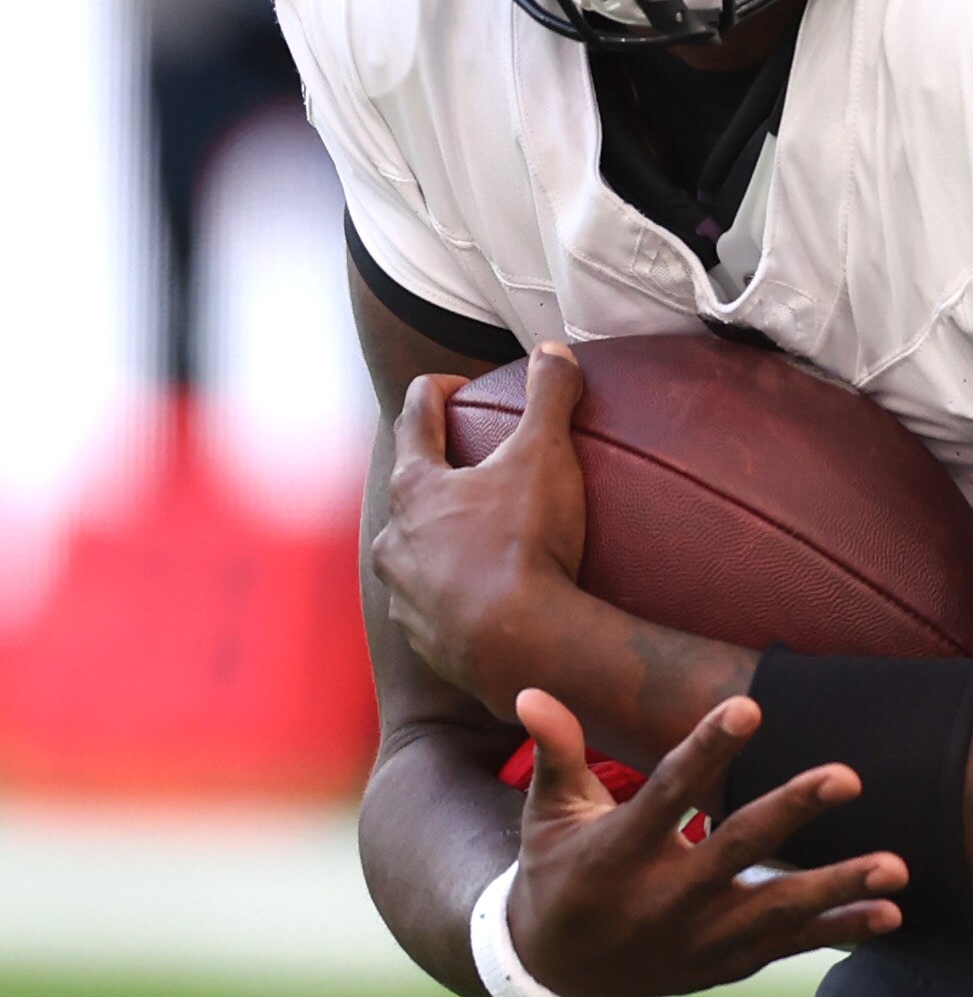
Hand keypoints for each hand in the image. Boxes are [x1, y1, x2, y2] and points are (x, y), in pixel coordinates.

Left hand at [374, 344, 588, 714]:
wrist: (517, 646)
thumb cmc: (524, 544)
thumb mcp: (545, 456)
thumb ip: (549, 397)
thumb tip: (554, 351)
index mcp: (416, 487)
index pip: (415, 419)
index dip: (435, 392)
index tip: (460, 387)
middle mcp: (394, 538)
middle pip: (407, 489)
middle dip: (436, 472)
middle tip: (473, 465)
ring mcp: (403, 592)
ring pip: (412, 552)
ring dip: (440, 538)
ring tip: (481, 537)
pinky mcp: (422, 636)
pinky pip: (432, 603)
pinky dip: (455, 591)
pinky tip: (490, 596)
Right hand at [505, 687, 904, 996]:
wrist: (559, 973)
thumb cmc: (560, 874)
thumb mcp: (549, 817)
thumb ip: (557, 754)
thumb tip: (532, 691)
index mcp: (617, 853)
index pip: (667, 793)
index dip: (706, 750)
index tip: (749, 706)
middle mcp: (662, 899)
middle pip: (734, 849)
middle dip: (792, 811)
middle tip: (848, 776)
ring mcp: (698, 939)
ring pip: (775, 910)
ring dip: (839, 889)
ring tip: (897, 867)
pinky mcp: (725, 962)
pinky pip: (789, 947)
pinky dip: (840, 932)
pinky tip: (890, 916)